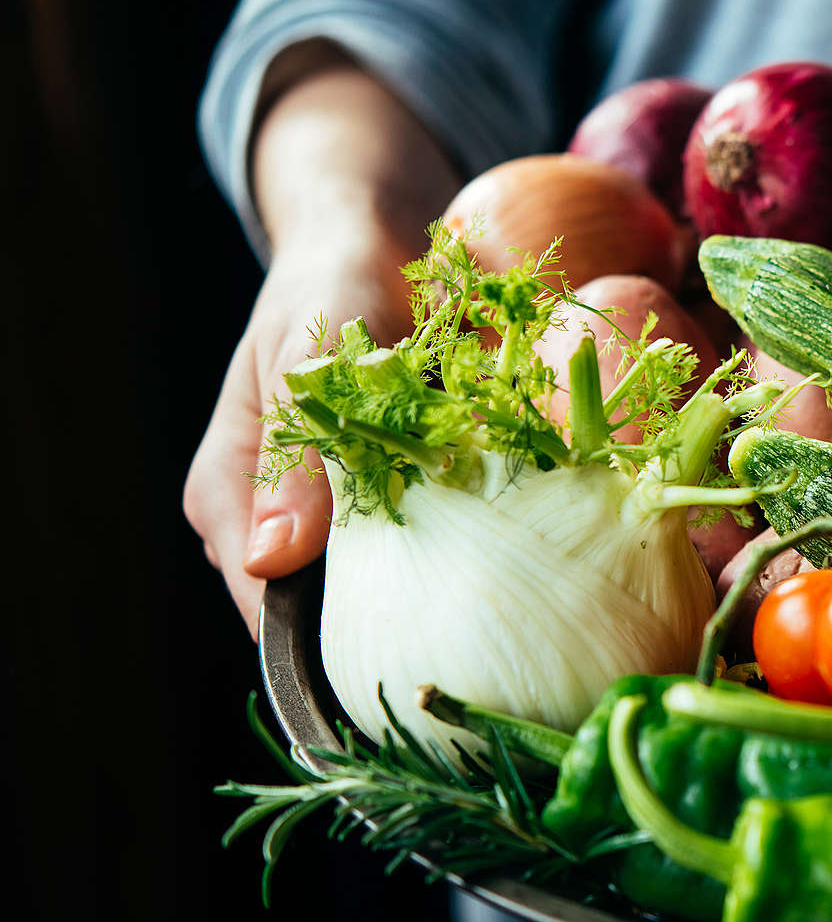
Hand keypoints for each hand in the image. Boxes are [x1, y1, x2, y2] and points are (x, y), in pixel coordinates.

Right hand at [183, 51, 457, 634]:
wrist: (376, 242)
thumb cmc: (330, 285)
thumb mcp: (305, 352)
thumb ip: (295, 450)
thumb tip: (271, 560)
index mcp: (230, 495)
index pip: (263, 610)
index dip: (322, 656)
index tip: (400, 679)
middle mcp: (274, 519)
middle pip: (323, 616)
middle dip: (391, 639)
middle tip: (469, 663)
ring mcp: (333, 514)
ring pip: (381, 591)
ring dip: (436, 599)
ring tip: (500, 622)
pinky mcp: (392, 498)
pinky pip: (427, 548)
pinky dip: (464, 555)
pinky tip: (512, 566)